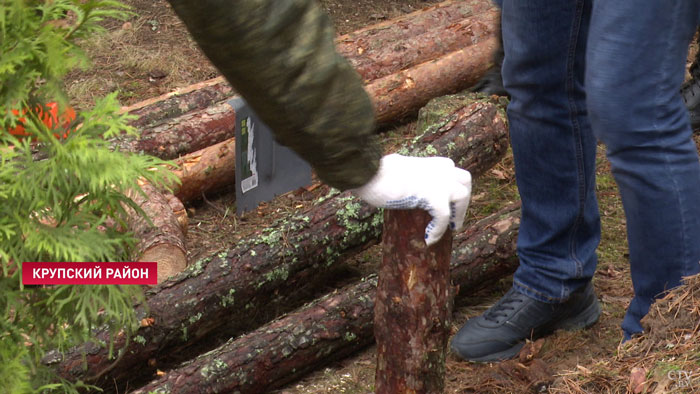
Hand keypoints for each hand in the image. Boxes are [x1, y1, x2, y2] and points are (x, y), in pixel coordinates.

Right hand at [352, 154, 471, 245]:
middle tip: (454, 218)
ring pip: (462, 197)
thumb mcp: (397, 168)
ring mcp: (439, 181)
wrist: (370, 174)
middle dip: (462, 199)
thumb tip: (401, 180)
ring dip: (457, 214)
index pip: (453, 171)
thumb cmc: (375, 172)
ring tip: (449, 229)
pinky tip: (429, 239)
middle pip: (465, 181)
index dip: (454, 187)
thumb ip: (407, 174)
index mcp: (431, 162)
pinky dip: (439, 230)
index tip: (449, 202)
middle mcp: (440, 168)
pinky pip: (444, 217)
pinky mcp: (434, 197)